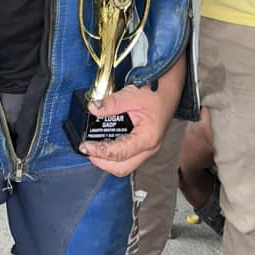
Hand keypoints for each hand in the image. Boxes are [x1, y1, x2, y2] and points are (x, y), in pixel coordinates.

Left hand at [79, 54, 184, 176]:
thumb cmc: (157, 91)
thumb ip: (112, 103)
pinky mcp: (143, 143)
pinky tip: (103, 144)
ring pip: (124, 165)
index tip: (85, 146)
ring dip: (107, 160)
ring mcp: (146, 147)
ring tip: (92, 148)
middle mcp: (148, 147)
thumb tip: (93, 108)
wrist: (169, 87)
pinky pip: (127, 156)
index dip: (100, 152)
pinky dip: (113, 154)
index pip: (120, 153)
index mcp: (148, 138)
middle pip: (122, 167)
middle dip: (102, 162)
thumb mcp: (133, 94)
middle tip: (86, 150)